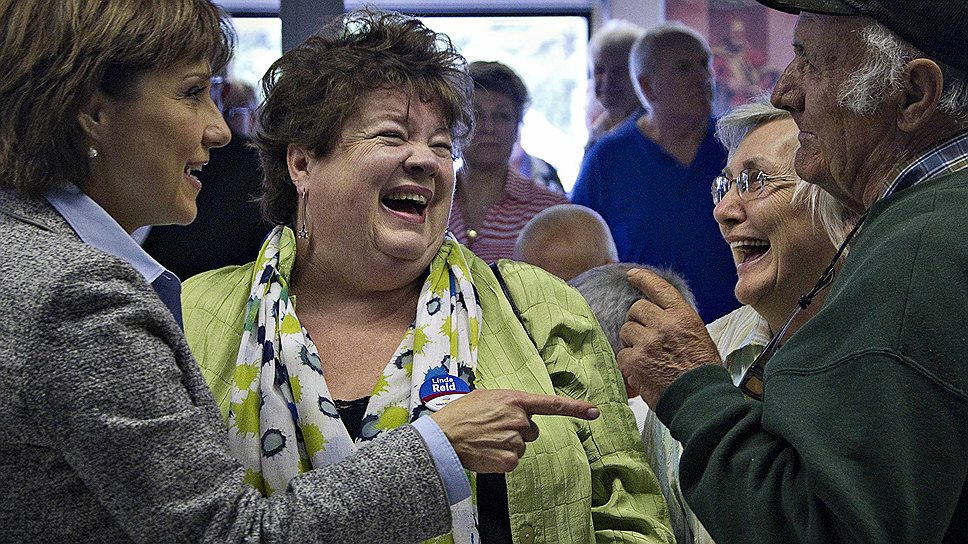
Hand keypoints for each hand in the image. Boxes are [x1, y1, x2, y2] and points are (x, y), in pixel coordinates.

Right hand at [431, 389, 598, 472]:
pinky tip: (487, 452)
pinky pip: (513, 460)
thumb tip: (519, 412)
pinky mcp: (510, 460)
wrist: (444, 437)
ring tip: (486, 440)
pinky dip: (502, 459)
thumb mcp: (485, 397)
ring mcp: (515, 440)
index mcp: (515, 400)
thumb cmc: (461, 415)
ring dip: (507, 445)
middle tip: (494, 429)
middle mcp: (519, 419)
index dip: (576, 408)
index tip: (595, 412)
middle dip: (517, 431)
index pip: (552, 404)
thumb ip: (507, 403)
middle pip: (532, 430)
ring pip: (521, 446)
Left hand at [617, 268, 721, 409]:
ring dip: (632, 341)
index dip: (643, 278)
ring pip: (626, 330)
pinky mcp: (635, 361)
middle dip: (637, 321)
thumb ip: (677, 323)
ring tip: (647, 356)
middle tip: (646, 336)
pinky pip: (622, 354)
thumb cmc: (703, 372)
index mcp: (683, 316)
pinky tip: (642, 370)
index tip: (632, 275)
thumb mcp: (698, 337)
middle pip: (636, 309)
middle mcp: (665, 324)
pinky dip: (628, 362)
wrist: (700, 399)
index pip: (659, 288)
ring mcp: (648, 342)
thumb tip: (659, 316)